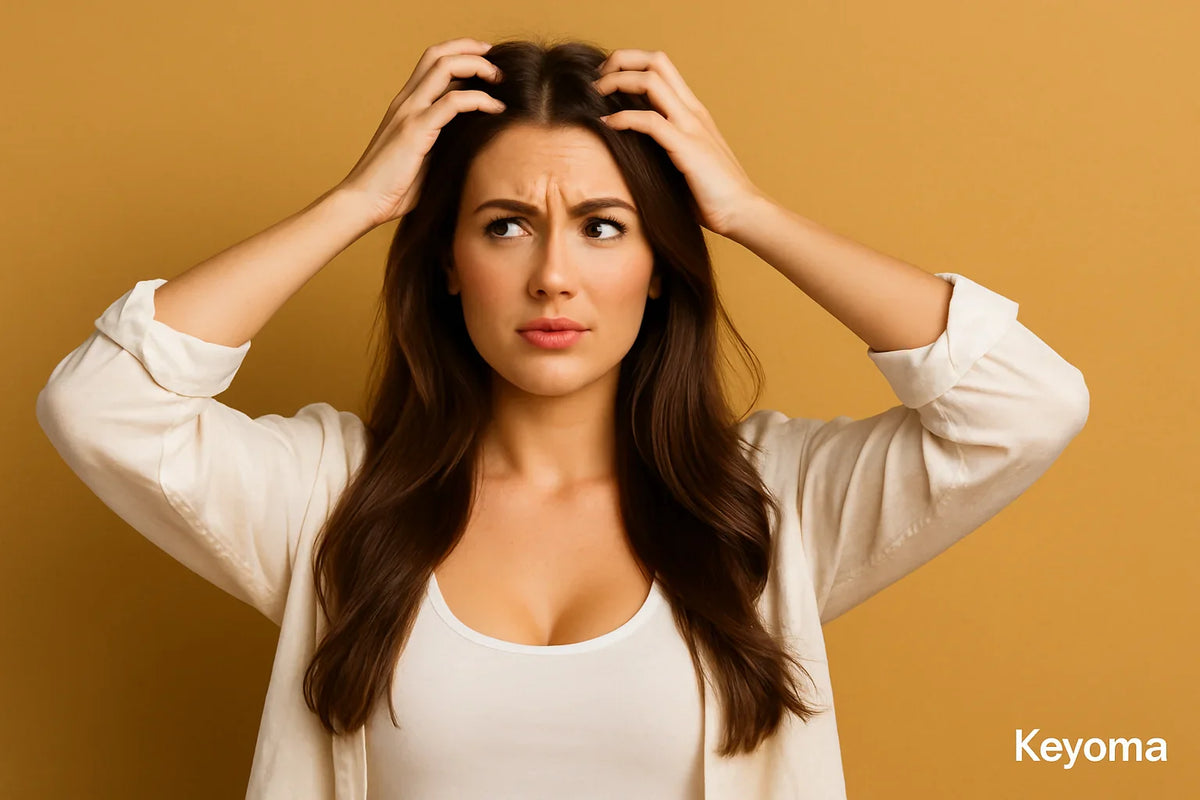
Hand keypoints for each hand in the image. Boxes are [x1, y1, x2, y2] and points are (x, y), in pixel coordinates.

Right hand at [335, 37, 505, 228]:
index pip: (432, 63)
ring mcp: (409, 112)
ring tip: (500, 80)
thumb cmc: (392, 188)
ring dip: (478, 66)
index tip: (487, 62)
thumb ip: (441, 141)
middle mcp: (405, 101)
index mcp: (405, 105)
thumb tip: (473, 139)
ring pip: (445, 67)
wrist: (362, 202)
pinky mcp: (416, 130)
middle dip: (471, 49)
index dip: (460, 54)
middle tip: (497, 60)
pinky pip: (453, 102)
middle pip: (437, 53)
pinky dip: (480, 99)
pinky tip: (496, 109)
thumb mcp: (423, 157)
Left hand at [593, 49, 766, 239]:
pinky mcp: (687, 148)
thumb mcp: (684, 160)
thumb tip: (631, 148)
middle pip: (656, 61)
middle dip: (621, 61)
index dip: (631, 64)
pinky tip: (607, 124)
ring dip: (617, 82)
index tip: (606, 81)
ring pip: (651, 81)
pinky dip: (623, 118)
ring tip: (595, 94)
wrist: (742, 212)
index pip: (661, 67)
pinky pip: (649, 121)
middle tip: (598, 80)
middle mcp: (692, 111)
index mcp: (693, 111)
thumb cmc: (712, 194)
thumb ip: (663, 146)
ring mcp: (691, 127)